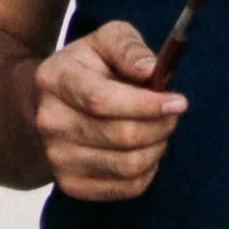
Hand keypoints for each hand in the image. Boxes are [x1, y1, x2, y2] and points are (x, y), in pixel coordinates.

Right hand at [31, 20, 187, 200]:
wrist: (50, 103)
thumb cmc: (89, 67)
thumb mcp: (105, 40)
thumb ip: (128, 47)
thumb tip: (150, 70)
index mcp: (54, 78)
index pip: (102, 100)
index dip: (146, 104)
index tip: (178, 102)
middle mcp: (49, 121)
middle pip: (120, 135)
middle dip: (160, 126)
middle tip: (173, 114)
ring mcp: (56, 156)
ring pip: (127, 165)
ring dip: (157, 148)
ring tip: (160, 130)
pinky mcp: (70, 184)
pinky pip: (125, 188)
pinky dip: (147, 171)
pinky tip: (146, 150)